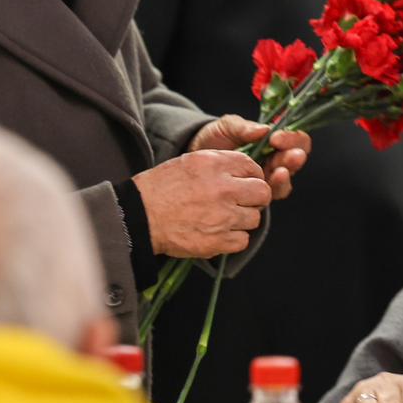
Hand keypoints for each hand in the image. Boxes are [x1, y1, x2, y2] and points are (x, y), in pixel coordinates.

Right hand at [132, 150, 271, 258]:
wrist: (139, 216)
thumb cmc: (161, 188)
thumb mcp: (190, 161)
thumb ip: (220, 163)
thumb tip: (247, 170)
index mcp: (214, 165)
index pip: (253, 168)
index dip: (252, 177)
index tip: (244, 183)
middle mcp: (222, 189)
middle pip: (263, 193)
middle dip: (255, 198)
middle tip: (241, 202)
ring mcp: (222, 216)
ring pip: (255, 218)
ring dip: (243, 219)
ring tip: (224, 218)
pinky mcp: (218, 241)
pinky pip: (243, 240)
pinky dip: (233, 239)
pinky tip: (218, 233)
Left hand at [188, 114, 311, 199]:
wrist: (193, 156)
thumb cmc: (214, 139)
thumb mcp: (227, 127)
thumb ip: (244, 127)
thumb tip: (264, 129)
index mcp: (273, 142)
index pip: (295, 140)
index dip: (291, 138)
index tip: (276, 137)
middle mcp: (274, 162)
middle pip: (294, 162)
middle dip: (293, 158)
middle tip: (289, 156)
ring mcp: (265, 180)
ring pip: (284, 181)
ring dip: (285, 177)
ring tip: (279, 172)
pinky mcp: (254, 196)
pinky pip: (268, 196)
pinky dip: (269, 191)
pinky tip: (263, 186)